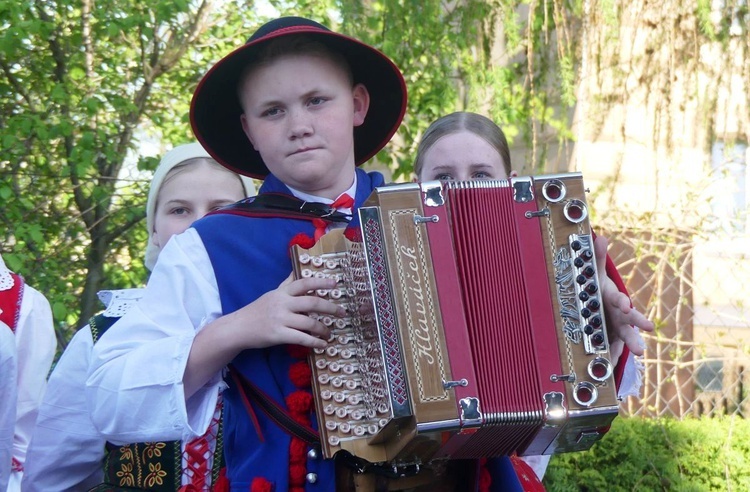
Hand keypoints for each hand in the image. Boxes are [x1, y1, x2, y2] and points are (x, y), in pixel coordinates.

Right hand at [227, 273, 344, 349]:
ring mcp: (280, 319)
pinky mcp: (278, 335)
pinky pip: (302, 338)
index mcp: (282, 292)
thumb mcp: (272, 293)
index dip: (321, 282)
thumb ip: (286, 284)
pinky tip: (322, 344)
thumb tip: (296, 270)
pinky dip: (315, 342)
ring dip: (324, 329)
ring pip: (309, 322)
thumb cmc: (258, 310)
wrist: (239, 328)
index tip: (335, 283)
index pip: (304, 283)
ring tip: (330, 333)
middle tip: (342, 313)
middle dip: (330, 307)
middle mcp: (283, 303)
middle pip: (312, 302)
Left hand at [594, 235, 654, 361]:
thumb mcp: (597, 274)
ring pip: (625, 339)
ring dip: (630, 347)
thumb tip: (601, 237)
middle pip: (629, 323)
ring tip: (638, 355)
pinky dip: (611, 359)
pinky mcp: (611, 339)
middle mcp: (619, 316)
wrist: (602, 305)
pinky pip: (611, 351)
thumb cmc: (600, 289)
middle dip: (635, 331)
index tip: (625, 306)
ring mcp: (616, 329)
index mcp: (614, 300)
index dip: (623, 304)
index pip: (621, 301)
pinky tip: (610, 368)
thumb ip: (598, 258)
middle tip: (644, 339)